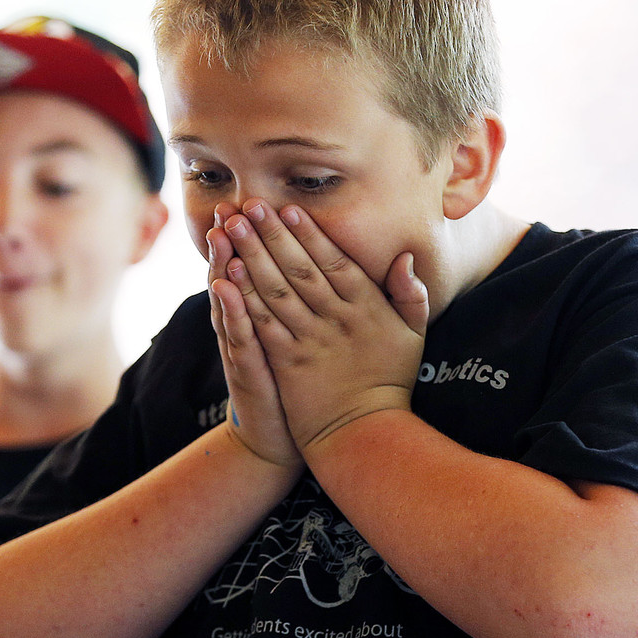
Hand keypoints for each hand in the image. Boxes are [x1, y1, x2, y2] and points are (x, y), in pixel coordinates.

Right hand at [207, 202, 300, 467]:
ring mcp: (244, 346)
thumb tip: (320, 269)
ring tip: (218, 235)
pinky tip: (224, 288)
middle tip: (227, 205)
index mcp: (269, 315)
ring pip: (231, 300)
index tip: (254, 202)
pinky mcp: (247, 368)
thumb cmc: (301, 386)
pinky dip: (230, 311)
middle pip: (238, 275)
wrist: (283, 437)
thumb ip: (310, 306)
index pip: (260, 268)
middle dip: (233, 240)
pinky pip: (238, 336)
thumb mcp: (303, 341)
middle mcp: (250, 325)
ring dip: (222, 266)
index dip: (257, 237)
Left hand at [221, 199, 428, 449]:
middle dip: (271, 234)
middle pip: (298, 268)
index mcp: (366, 307)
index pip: (333, 261)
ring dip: (250, 257)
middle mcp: (336, 319)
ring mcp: (310, 340)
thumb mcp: (412, 335)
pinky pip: (263, 324)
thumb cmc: (389, 381)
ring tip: (230, 229)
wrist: (363, 433)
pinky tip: (225, 276)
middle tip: (249, 205)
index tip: (287, 208)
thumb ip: (410, 295)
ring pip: (276, 291)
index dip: (308, 234)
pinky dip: (243, 298)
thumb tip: (405, 258)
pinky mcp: (287, 362)